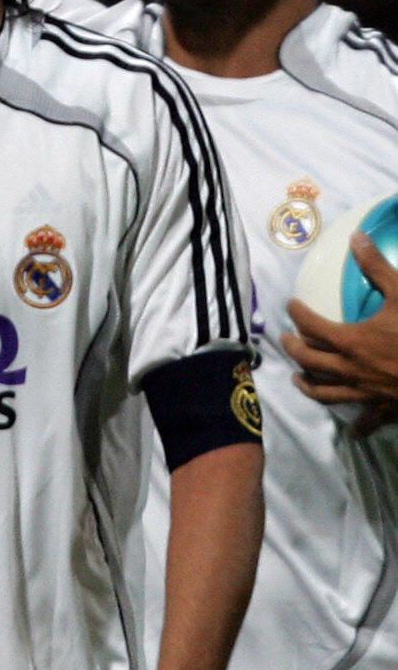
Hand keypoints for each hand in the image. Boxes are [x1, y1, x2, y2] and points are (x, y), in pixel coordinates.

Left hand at [285, 232, 397, 435]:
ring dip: (308, 385)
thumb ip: (376, 267)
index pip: (311, 327)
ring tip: (298, 379)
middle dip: (294, 349)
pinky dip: (359, 425)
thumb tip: (357, 238)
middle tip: (286, 340)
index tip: (291, 305)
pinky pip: (366, 419)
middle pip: (310, 361)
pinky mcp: (384, 407)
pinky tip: (354, 431)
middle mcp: (350, 369)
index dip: (298, 314)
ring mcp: (365, 391)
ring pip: (326, 392)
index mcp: (351, 341)